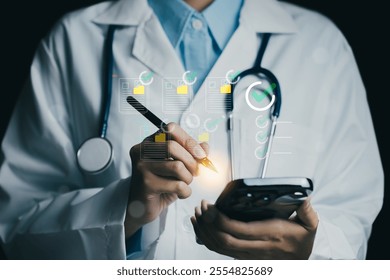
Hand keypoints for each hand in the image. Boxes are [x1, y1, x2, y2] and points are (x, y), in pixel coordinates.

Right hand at [124, 122, 208, 237]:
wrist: (141, 207)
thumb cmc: (161, 184)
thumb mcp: (177, 166)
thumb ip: (190, 154)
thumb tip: (205, 146)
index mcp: (149, 142)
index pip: (171, 129)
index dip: (189, 140)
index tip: (200, 154)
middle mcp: (141, 151)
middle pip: (173, 146)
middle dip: (191, 161)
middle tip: (195, 172)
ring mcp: (142, 167)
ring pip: (177, 166)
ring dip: (188, 178)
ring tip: (185, 184)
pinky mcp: (146, 184)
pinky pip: (177, 185)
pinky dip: (185, 192)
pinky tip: (180, 194)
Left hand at [191, 199, 317, 258]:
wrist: (302, 260)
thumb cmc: (302, 240)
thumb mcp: (309, 224)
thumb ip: (306, 210)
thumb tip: (303, 196)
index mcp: (270, 235)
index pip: (240, 230)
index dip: (221, 220)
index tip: (211, 207)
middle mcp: (257, 247)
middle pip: (225, 239)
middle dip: (208, 223)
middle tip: (201, 207)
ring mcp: (248, 254)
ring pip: (220, 247)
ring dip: (205, 231)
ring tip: (198, 214)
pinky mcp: (243, 257)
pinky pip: (220, 251)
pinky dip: (207, 240)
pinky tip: (200, 228)